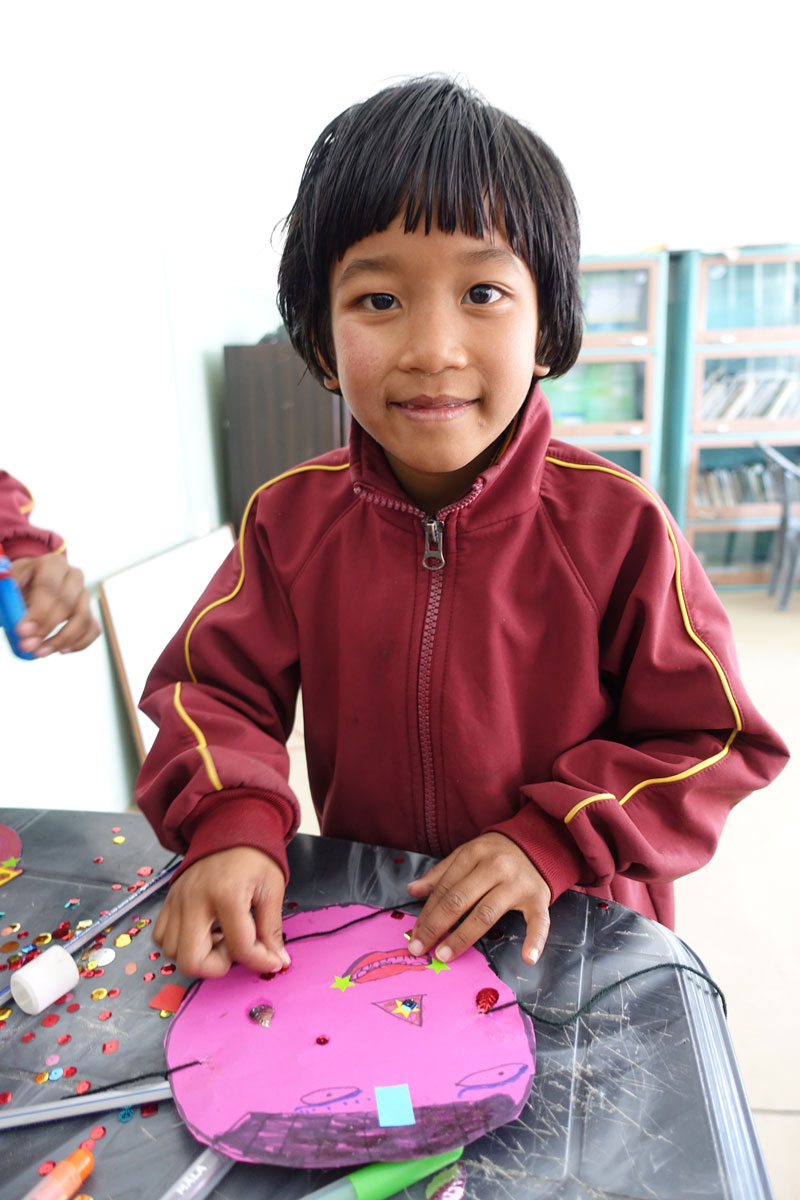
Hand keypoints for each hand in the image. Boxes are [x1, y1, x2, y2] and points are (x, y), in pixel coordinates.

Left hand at [12, 554, 99, 654]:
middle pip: (67, 604)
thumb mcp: (11, 584)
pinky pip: (93, 629)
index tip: (23, 631)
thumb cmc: (21, 583)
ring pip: (83, 619)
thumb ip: (11, 600)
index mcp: (51, 564)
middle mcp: (73, 576)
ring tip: (41, 652)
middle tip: (28, 646)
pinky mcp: (90, 610)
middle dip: (47, 629)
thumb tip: (22, 626)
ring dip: (62, 640)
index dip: (38, 612)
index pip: (49, 588)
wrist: (33, 581)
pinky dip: (80, 643)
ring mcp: (84, 594)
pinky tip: (61, 650)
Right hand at [153, 846, 288, 978]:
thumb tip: (276, 962)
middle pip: (191, 961)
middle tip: (234, 947)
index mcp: (226, 895)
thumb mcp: (272, 889)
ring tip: (220, 936)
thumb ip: (271, 929)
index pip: (239, 948)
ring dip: (198, 954)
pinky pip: (161, 937)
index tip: (272, 960)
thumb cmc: (254, 857)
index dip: (260, 961)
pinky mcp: (168, 900)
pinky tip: (204, 931)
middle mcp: (194, 900)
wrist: (229, 826)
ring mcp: (177, 900)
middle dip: (217, 966)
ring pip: (172, 952)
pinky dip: (180, 944)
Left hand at [405, 832, 550, 966]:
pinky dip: (535, 940)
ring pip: (486, 913)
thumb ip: (441, 873)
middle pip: (459, 900)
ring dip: (462, 937)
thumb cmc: (497, 854)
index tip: (414, 934)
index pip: (445, 888)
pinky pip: (538, 921)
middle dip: (436, 926)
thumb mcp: (467, 854)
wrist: (539, 843)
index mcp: (474, 854)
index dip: (427, 913)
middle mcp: (495, 867)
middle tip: (420, 948)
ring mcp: (517, 883)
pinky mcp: (538, 898)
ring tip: (445, 955)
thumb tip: (412, 890)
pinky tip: (527, 958)